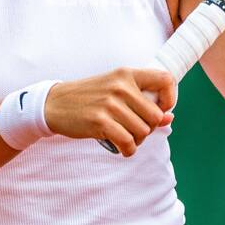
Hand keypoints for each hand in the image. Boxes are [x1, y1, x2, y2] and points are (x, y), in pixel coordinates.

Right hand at [44, 68, 175, 157]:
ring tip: (124, 137)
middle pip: (155, 116)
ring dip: (137, 141)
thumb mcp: (115, 90)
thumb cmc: (88, 98)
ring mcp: (110, 104)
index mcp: (126, 74)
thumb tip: (169, 118)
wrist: (54, 104)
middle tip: (134, 130)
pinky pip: (129, 143)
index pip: (166, 79)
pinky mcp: (101, 122)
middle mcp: (121, 86)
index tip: (160, 110)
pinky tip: (122, 148)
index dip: (170, 98)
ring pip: (143, 132)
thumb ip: (142, 101)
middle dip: (148, 128)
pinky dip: (128, 150)